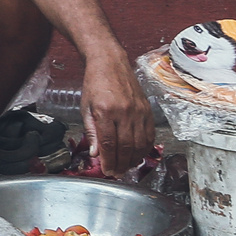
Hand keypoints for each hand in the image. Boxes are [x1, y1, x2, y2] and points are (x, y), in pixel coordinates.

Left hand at [79, 52, 155, 168]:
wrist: (110, 63)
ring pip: (140, 143)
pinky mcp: (147, 110)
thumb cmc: (95, 84)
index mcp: (106, 111)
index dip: (109, 160)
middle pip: (126, 146)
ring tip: (126, 167)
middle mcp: (124, 111)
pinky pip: (149, 134)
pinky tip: (138, 154)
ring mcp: (138, 111)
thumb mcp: (86, 107)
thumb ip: (92, 131)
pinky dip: (145, 148)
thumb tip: (95, 153)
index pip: (108, 143)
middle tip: (117, 173)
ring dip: (134, 159)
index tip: (107, 171)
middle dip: (121, 163)